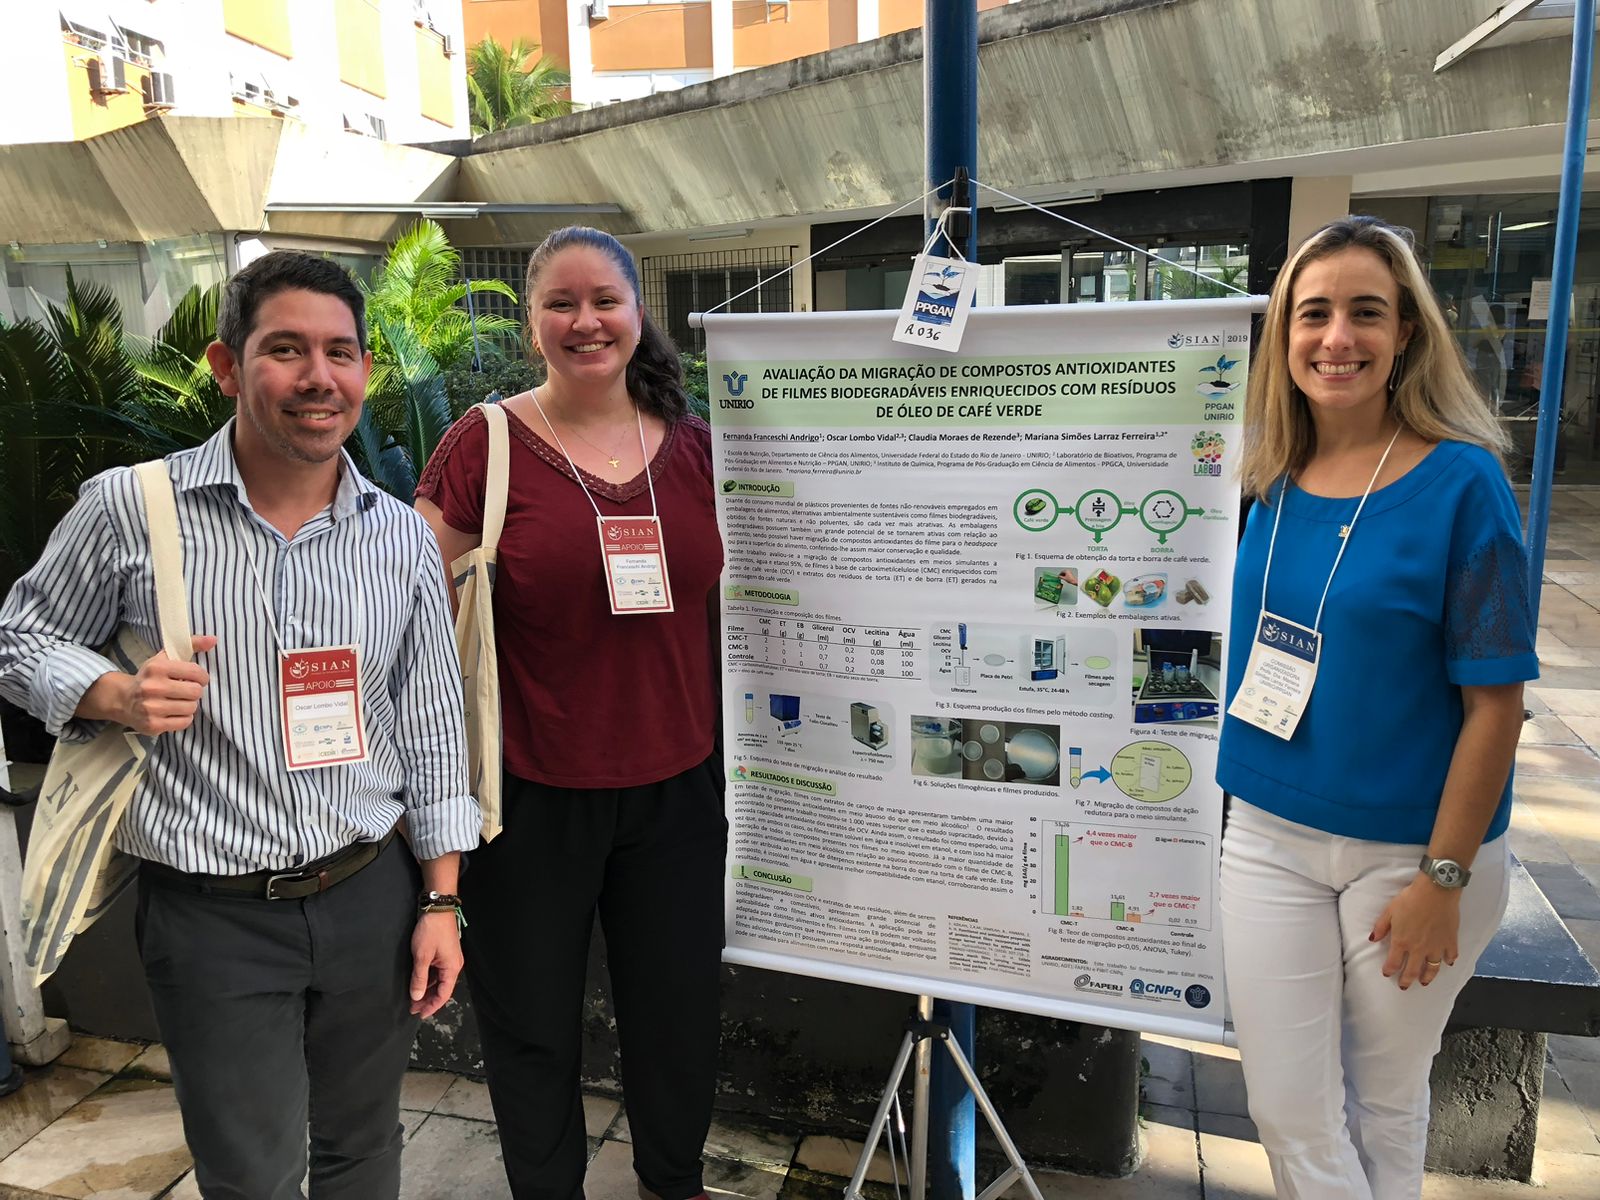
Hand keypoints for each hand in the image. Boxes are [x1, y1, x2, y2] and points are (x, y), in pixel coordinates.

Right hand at [80, 636, 217, 733]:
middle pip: (196, 692)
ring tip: (179, 701)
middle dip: (195, 691)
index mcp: (157, 668)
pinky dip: (184, 718)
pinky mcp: (153, 725)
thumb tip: (213, 639)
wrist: (123, 699)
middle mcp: (153, 688)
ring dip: (189, 705)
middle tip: (186, 691)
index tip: (197, 678)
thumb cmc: (151, 677)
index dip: (202, 677)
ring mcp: (152, 708)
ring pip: (191, 708)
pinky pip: (185, 722)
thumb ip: (191, 645)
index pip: (195, 672)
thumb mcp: (166, 657)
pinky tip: (174, 712)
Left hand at [409, 911, 462, 1017]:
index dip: (432, 1006)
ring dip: (427, 990)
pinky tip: (418, 982)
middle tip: (412, 1008)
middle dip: (427, 999)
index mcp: (452, 968)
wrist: (437, 907)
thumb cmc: (431, 931)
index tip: (419, 1015)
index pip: (443, 994)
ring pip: (439, 980)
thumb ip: (419, 978)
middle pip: (442, 989)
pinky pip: (437, 971)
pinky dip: (428, 979)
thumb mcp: (422, 956)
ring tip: (413, 998)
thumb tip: (416, 997)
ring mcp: (449, 958)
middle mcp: (453, 965)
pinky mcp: (444, 952)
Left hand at [1370, 875, 1460, 989]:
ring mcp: (1436, 947)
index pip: (1394, 963)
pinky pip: (1450, 956)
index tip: (1387, 974)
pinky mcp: (1450, 941)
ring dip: (1427, 977)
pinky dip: (1448, 961)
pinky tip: (1447, 963)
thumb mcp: (1389, 911)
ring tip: (1424, 982)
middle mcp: (1419, 949)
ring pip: (1432, 968)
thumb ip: (1381, 927)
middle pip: (1412, 971)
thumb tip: (1372, 939)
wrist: (1435, 892)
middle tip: (1404, 986)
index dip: (1389, 970)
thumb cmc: (1411, 899)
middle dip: (1406, 980)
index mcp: (1402, 942)